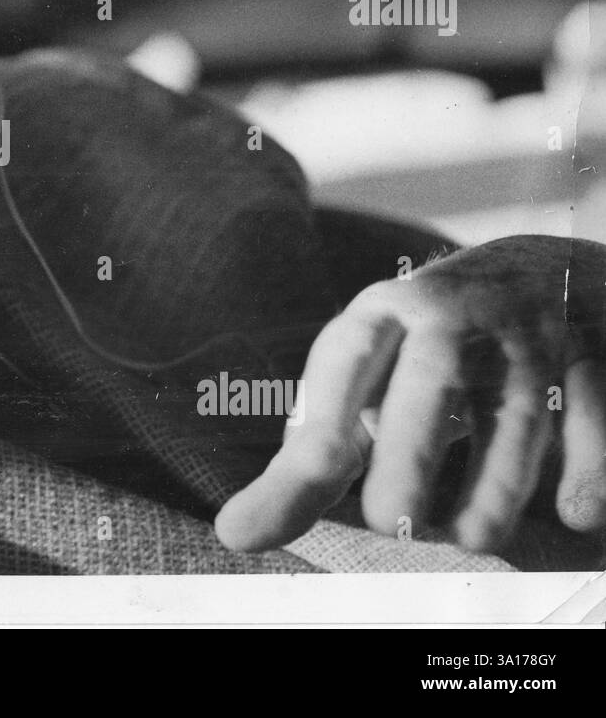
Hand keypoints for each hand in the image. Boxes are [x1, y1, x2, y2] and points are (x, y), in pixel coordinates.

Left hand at [215, 235, 605, 551]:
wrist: (542, 270)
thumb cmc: (427, 353)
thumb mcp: (367, 382)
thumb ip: (313, 453)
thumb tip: (238, 531)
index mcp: (383, 314)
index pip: (342, 370)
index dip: (322, 436)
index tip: (299, 493)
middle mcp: (454, 314)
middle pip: (428, 382)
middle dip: (408, 456)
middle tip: (388, 520)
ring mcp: (530, 332)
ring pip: (516, 412)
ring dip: (493, 486)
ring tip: (468, 537)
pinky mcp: (594, 355)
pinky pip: (594, 420)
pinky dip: (587, 473)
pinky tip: (573, 517)